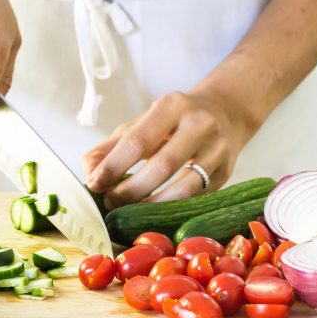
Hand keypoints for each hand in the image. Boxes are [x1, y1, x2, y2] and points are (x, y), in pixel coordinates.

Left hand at [82, 90, 245, 208]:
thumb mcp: (139, 125)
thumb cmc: (171, 123)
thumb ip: (109, 148)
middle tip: (112, 201)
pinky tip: (157, 211)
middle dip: (131, 190)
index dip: (112, 167)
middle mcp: (199, 123)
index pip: (136, 141)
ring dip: (154, 205)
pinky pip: (199, 197)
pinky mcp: (228, 171)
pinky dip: (174, 208)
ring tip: (132, 210)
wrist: (224, 113)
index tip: (95, 184)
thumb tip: (88, 174)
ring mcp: (218, 147)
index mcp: (171, 106)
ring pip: (185, 187)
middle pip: (161, 166)